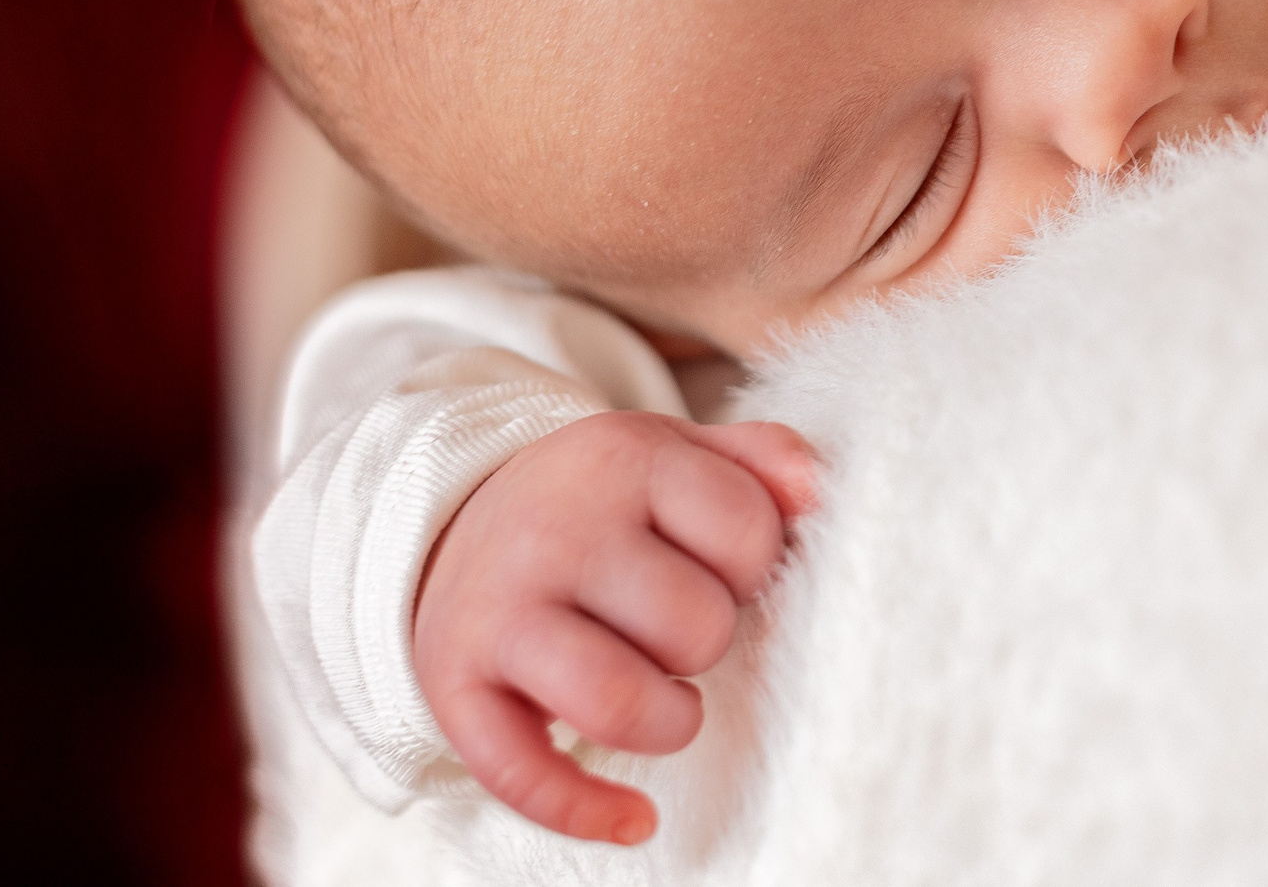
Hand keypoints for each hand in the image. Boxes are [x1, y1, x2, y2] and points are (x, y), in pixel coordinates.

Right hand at [413, 413, 820, 844]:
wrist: (456, 518)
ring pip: (619, 703)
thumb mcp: (674, 451)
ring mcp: (500, 612)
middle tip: (676, 628)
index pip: (748, 531)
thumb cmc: (602, 499)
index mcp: (623, 459)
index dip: (756, 565)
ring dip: (670, 722)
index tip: (721, 567)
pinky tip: (634, 816)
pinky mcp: (454, 685)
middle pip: (694, 627)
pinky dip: (587, 810)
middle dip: (708, 642)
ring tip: (668, 703)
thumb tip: (813, 492)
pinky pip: (523, 775)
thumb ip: (759, 458)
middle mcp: (554, 532)